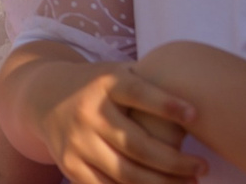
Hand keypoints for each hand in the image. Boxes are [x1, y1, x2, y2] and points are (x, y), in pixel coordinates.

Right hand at [29, 60, 201, 183]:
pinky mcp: (70, 164)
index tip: (194, 115)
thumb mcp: (115, 73)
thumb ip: (147, 85)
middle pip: (137, 145)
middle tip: (202, 167)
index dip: (165, 104)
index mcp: (104, 83)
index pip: (136, 92)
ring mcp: (77, 141)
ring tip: (190, 183)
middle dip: (175, 162)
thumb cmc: (97, 86)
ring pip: (126, 173)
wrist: (43, 94)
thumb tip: (197, 105)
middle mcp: (88, 112)